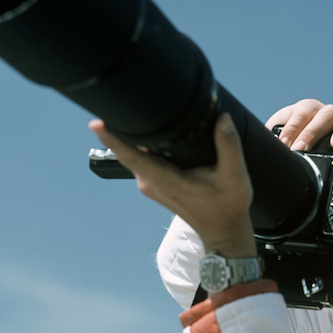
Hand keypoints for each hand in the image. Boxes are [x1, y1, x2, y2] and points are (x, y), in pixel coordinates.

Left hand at [89, 114, 256, 257]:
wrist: (223, 231)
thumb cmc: (227, 206)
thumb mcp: (235, 176)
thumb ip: (229, 145)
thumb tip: (223, 118)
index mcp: (166, 181)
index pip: (133, 158)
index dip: (114, 140)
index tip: (97, 124)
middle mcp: (151, 183)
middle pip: (130, 151)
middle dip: (124, 127)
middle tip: (124, 101)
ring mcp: (151, 185)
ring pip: (137, 154)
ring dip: (137, 135)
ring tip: (144, 111)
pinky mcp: (155, 183)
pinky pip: (143, 159)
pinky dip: (146, 144)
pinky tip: (157, 130)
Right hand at [265, 99, 332, 173]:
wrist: (282, 156)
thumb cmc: (311, 172)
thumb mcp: (329, 182)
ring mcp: (324, 115)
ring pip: (326, 113)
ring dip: (313, 131)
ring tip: (299, 149)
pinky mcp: (303, 110)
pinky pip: (301, 112)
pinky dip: (292, 127)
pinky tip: (284, 141)